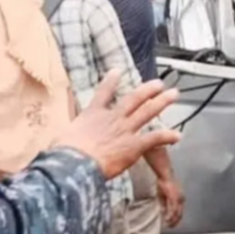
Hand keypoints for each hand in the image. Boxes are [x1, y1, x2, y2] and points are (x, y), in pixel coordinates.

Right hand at [54, 70, 180, 179]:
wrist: (75, 163)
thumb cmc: (64, 153)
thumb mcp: (61, 137)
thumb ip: (66, 137)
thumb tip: (57, 144)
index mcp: (92, 114)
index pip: (103, 92)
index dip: (111, 80)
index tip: (117, 71)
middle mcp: (112, 118)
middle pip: (133, 98)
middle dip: (148, 90)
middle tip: (159, 83)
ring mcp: (124, 130)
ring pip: (147, 111)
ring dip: (162, 102)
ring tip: (173, 95)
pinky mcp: (133, 145)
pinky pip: (154, 138)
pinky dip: (167, 136)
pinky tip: (177, 135)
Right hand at [158, 177, 185, 228]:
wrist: (164, 174)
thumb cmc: (164, 182)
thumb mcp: (163, 196)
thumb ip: (164, 205)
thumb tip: (164, 213)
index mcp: (180, 198)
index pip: (180, 212)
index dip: (176, 219)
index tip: (172, 224)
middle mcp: (181, 199)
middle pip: (180, 214)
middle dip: (175, 222)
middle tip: (170, 227)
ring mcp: (178, 199)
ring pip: (177, 213)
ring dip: (172, 220)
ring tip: (168, 224)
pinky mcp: (174, 198)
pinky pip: (173, 209)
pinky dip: (170, 216)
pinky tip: (167, 219)